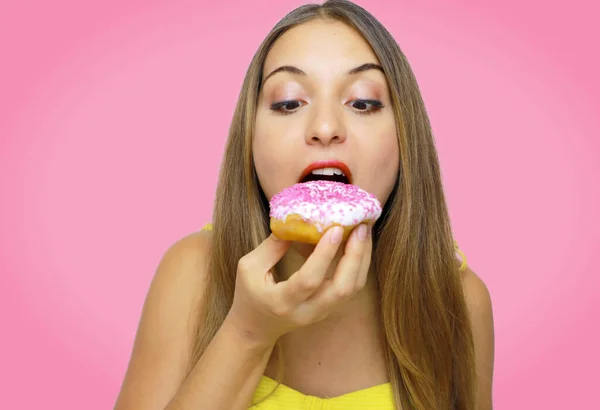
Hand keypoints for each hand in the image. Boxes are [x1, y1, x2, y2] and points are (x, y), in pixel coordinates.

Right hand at [225, 224, 372, 347]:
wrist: (255, 329)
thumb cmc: (249, 295)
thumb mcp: (249, 267)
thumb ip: (273, 246)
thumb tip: (298, 222)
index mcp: (282, 302)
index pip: (309, 280)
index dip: (324, 255)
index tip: (335, 229)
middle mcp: (306, 312)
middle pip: (342, 289)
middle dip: (355, 256)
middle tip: (361, 228)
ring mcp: (321, 313)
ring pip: (352, 289)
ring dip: (362, 259)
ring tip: (364, 232)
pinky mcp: (329, 309)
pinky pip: (351, 287)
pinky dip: (358, 265)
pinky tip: (358, 245)